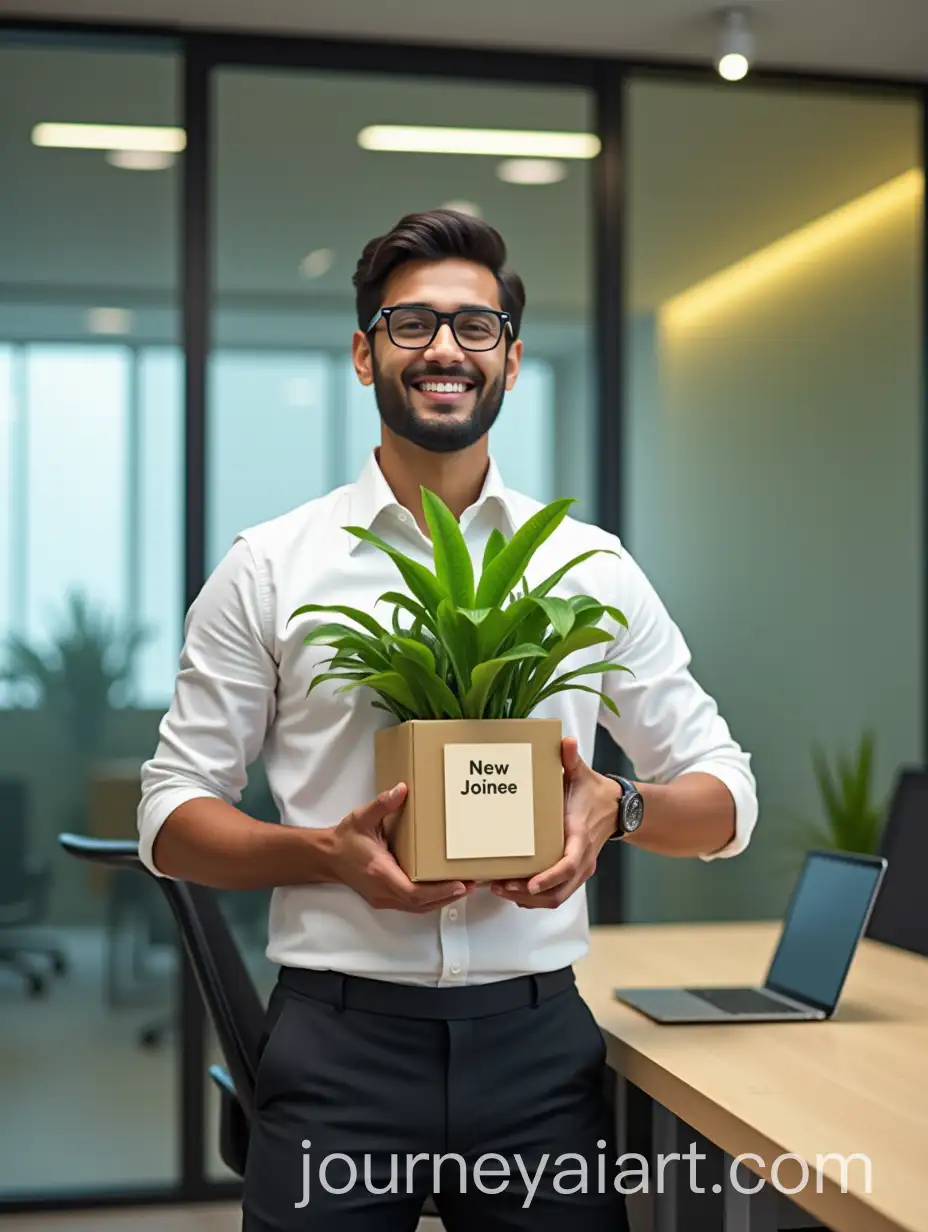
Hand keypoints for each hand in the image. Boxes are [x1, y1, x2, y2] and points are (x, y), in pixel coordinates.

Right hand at [326, 782, 475, 911]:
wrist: (327, 857)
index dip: (438, 891)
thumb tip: (401, 790)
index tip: (459, 884)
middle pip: (420, 903)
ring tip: (464, 887)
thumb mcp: (362, 817)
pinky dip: (430, 901)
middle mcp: (382, 890)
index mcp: (379, 871)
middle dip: (448, 896)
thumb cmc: (345, 839)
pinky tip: (443, 891)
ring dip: (441, 900)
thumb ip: (382, 804)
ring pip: (417, 908)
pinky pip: (411, 905)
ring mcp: (383, 898)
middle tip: (472, 883)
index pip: (413, 891)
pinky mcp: (384, 899)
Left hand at [489, 737, 619, 908]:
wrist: (616, 808)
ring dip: (528, 899)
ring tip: (500, 889)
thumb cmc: (593, 792)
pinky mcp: (575, 874)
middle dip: (527, 894)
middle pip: (558, 890)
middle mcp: (582, 858)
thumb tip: (566, 741)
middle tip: (499, 886)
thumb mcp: (582, 773)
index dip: (549, 877)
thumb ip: (571, 759)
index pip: (568, 864)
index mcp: (580, 836)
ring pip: (556, 897)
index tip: (529, 883)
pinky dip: (535, 898)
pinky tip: (513, 891)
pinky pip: (557, 894)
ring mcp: (580, 869)